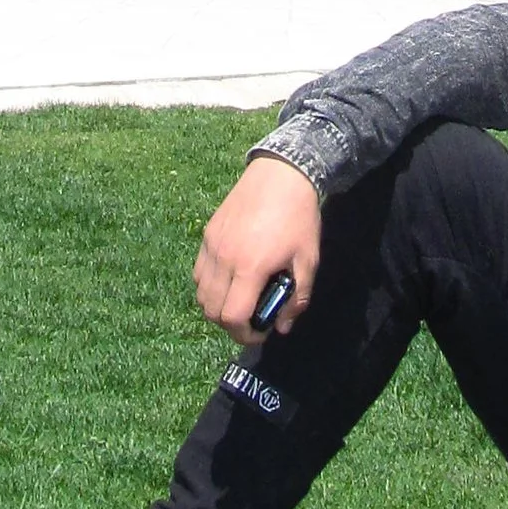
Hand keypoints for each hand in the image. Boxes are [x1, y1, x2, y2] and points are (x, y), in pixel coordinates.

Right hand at [194, 154, 321, 340]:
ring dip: (216, 305)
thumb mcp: (308, 260)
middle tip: (250, 320)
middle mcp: (224, 258)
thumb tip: (283, 327)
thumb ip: (297, 298)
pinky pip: (199, 271)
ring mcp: (211, 245)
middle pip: (211, 310)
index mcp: (250, 267)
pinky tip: (230, 278)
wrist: (281, 173)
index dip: (245, 334)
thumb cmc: (299, 218)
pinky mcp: (207, 233)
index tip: (260, 332)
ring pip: (200, 292)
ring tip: (239, 300)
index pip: (232, 317)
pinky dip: (209, 285)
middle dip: (230, 324)